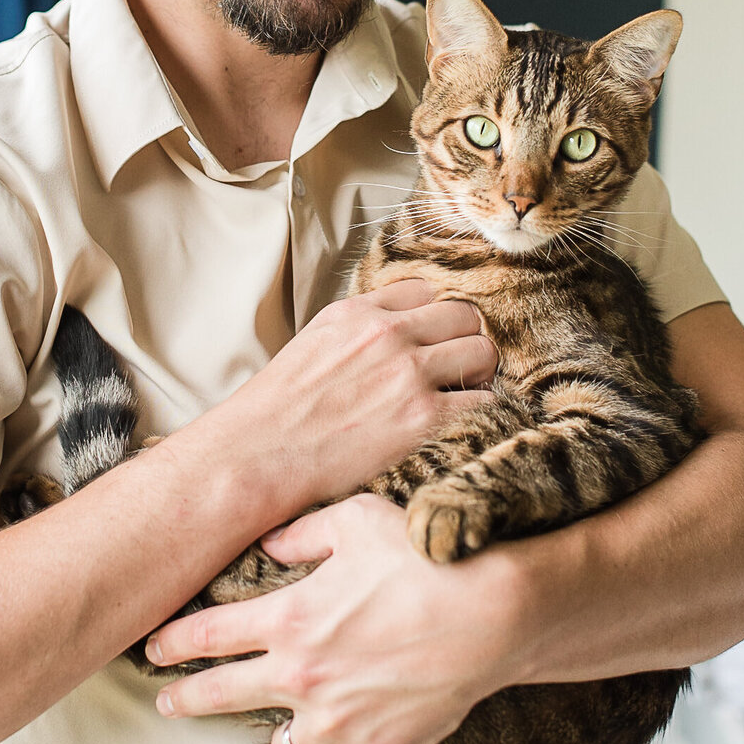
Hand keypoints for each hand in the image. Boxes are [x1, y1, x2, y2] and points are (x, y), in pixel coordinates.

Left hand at [147, 495, 521, 743]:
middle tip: (167, 703)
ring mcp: (337, 718)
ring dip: (278, 736)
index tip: (150, 651)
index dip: (172, 644)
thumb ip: (303, 532)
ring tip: (277, 732)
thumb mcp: (357, 520)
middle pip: (222, 694)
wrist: (489, 613)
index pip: (208, 635)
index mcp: (289, 616)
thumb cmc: (422, 558)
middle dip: (186, 699)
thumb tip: (270, 541)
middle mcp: (301, 674)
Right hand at [237, 281, 497, 506]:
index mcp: (358, 311)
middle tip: (457, 366)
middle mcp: (389, 333)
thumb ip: (358, 328)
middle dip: (465, 339)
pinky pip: (483, 401)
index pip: (426, 290)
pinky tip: (463, 422)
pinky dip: (481, 410)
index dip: (435, 315)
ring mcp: (410, 373)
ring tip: (463, 393)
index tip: (434, 337)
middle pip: (465, 315)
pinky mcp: (424, 417)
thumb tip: (395, 330)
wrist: (260, 454)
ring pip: (483, 351)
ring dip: (479, 372)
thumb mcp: (313, 343)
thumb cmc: (278, 409)